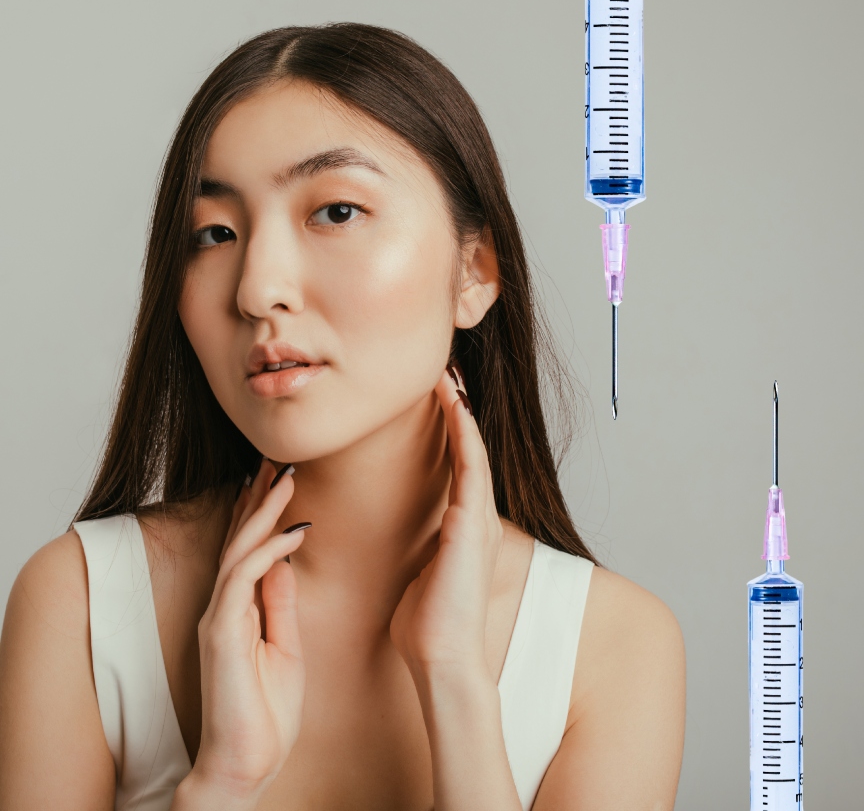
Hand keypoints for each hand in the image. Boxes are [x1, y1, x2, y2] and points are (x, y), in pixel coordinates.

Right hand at [192, 460, 308, 798]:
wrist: (245, 765)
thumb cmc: (265, 712)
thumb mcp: (285, 645)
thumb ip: (280, 602)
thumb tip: (286, 560)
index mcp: (239, 609)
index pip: (249, 548)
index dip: (263, 511)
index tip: (281, 477)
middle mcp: (224, 606)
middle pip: (239, 538)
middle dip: (259, 497)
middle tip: (278, 458)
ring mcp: (220, 618)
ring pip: (239, 548)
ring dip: (264, 510)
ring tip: (286, 477)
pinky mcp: (221, 633)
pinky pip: (244, 578)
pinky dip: (270, 550)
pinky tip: (293, 529)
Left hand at [390, 367, 503, 683]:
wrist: (443, 658)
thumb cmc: (427, 624)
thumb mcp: (419, 574)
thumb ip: (421, 551)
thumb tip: (409, 544)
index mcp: (462, 528)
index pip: (457, 467)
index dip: (449, 430)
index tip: (437, 398)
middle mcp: (475, 517)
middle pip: (469, 450)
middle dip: (458, 410)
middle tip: (446, 371)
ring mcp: (477, 519)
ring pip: (472, 450)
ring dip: (461, 411)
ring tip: (449, 376)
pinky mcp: (471, 525)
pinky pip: (470, 468)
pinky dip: (465, 434)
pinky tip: (456, 405)